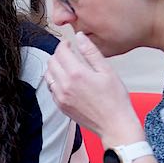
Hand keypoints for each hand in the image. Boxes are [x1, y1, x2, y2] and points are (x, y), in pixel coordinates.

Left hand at [47, 32, 144, 147]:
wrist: (114, 124)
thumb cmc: (115, 99)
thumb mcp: (107, 71)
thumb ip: (91, 52)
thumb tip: (80, 37)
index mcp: (76, 73)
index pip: (61, 51)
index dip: (64, 44)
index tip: (70, 44)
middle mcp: (64, 85)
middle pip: (51, 61)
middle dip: (59, 54)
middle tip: (69, 54)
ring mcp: (60, 97)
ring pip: (48, 75)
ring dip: (55, 67)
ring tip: (68, 67)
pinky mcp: (60, 106)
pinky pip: (51, 89)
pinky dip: (55, 81)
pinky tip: (67, 81)